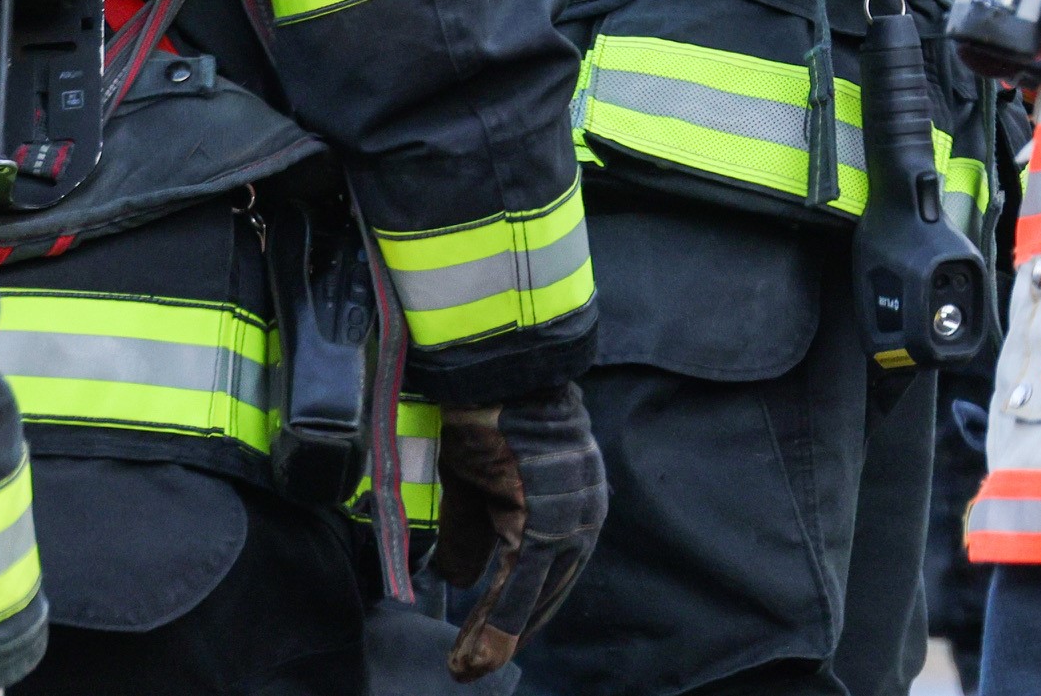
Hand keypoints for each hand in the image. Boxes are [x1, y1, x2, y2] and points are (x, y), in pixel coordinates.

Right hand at [431, 384, 608, 680]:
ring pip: (533, 595)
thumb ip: (472, 535)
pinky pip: (524, 580)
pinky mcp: (547, 517)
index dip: (515, 613)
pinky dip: (500, 619)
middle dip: (507, 635)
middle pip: (545, 593)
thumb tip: (458, 579)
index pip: (547, 575)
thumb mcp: (474, 487)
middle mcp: (582, 516)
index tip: (486, 647)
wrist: (498, 373)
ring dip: (498, 637)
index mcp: (571, 507)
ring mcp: (569, 517)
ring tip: (466, 669)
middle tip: (470, 669)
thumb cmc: (490, 419)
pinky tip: (477, 649)